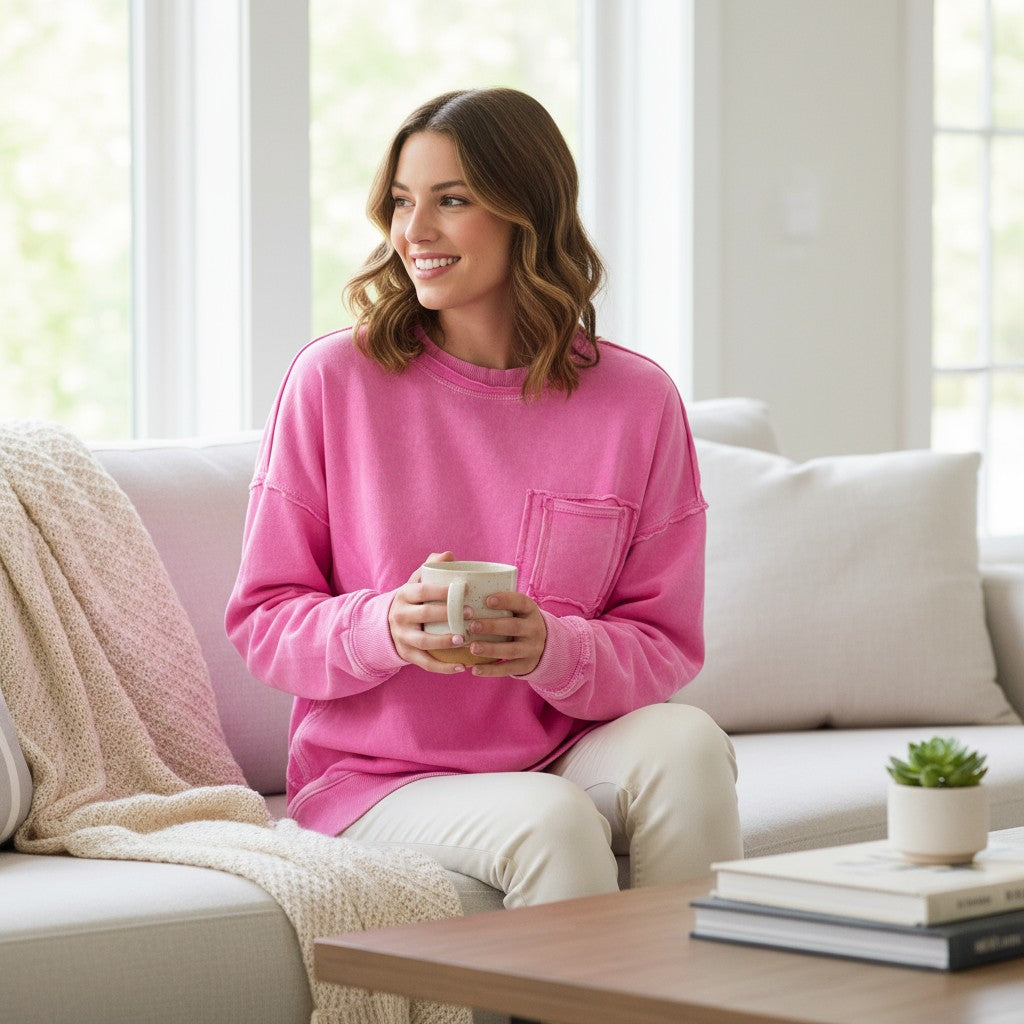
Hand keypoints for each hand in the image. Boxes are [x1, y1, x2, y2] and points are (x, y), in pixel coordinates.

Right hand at [388, 552, 468, 673]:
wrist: (386, 625)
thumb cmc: (412, 601)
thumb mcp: (416, 582)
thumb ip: (431, 567)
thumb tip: (449, 555)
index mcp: (404, 595)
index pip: (423, 590)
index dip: (443, 590)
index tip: (466, 590)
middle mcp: (400, 615)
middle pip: (424, 614)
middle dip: (448, 614)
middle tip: (472, 614)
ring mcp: (402, 637)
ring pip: (424, 641)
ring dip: (445, 642)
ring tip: (464, 640)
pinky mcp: (407, 655)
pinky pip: (425, 664)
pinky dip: (444, 668)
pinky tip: (462, 667)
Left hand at [466, 591, 546, 676]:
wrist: (544, 646)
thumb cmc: (519, 623)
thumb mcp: (518, 612)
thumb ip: (501, 607)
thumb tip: (468, 601)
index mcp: (530, 611)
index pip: (521, 603)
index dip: (505, 600)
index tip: (488, 600)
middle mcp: (534, 629)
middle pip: (514, 627)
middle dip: (492, 626)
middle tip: (472, 626)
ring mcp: (531, 649)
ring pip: (511, 650)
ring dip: (490, 649)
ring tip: (473, 648)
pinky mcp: (525, 665)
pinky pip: (508, 668)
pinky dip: (491, 670)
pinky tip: (475, 670)